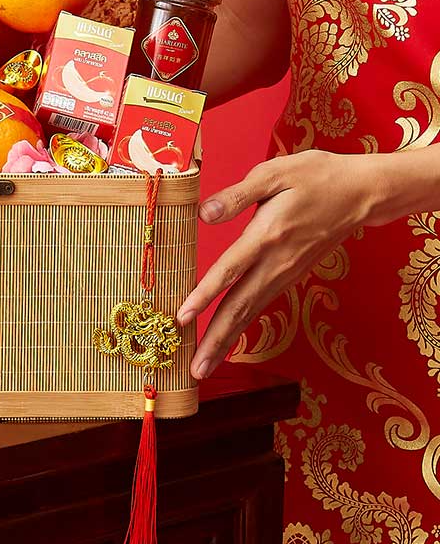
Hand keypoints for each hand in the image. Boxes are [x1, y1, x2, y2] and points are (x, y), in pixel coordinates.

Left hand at [176, 150, 408, 380]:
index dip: (204, 294)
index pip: (230, 270)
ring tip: (203, 365)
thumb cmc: (316, 176)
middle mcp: (277, 262)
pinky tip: (225, 338)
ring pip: (250, 311)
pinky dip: (241, 325)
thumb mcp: (275, 173)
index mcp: (269, 234)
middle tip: (194, 369)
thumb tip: (205, 213)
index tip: (182, 316)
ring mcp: (286, 272)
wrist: (360, 193)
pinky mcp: (290, 275)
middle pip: (240, 307)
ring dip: (226, 340)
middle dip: (215, 340)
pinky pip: (260, 305)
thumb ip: (238, 195)